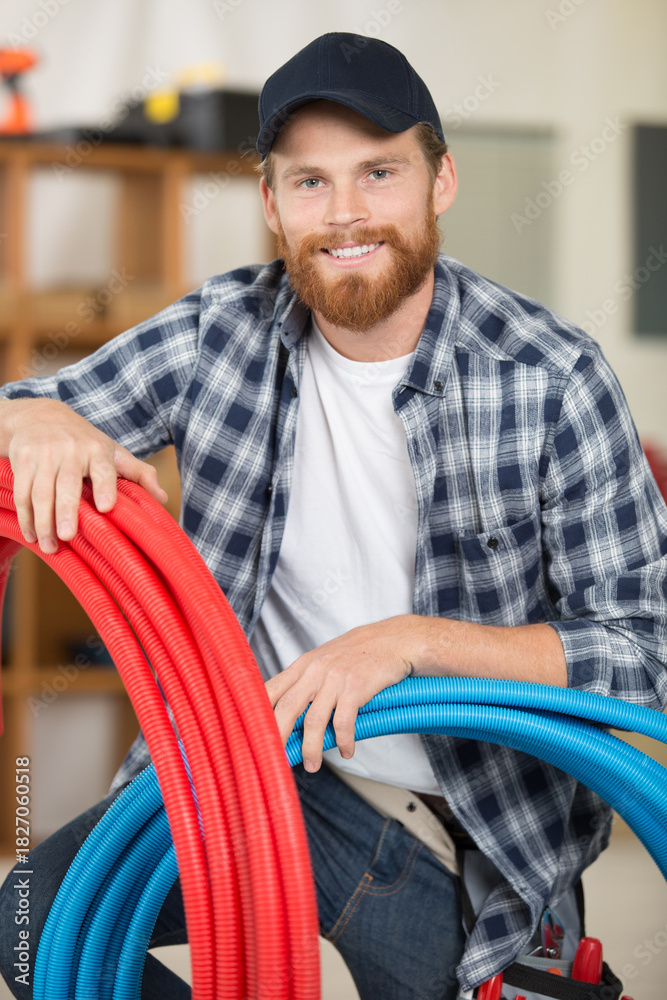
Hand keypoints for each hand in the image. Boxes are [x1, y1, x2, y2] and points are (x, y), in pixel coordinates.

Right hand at [1, 398, 167, 552]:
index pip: (103, 468)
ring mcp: (44, 453)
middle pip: (67, 484)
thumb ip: (138, 473)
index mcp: (97, 449)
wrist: (40, 415)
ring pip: (40, 491)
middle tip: (67, 536)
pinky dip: (25, 516)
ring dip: (42, 521)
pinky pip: (22, 491)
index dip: (105, 487)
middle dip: (66, 511)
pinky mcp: (22, 458)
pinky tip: (31, 534)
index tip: (106, 507)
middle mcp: (70, 449)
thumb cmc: (83, 441)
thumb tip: (163, 498)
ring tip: (49, 546)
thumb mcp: (112, 451)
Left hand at [264, 616, 418, 771]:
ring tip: (312, 765)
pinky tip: (347, 751)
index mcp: (303, 665)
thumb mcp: (325, 659)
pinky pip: (344, 721)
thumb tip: (287, 712)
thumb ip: (305, 681)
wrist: (394, 640)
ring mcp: (335, 678)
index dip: (257, 714)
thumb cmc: (359, 653)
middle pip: (287, 707)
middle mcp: (315, 670)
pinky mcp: (356, 687)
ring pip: (314, 720)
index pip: (271, 690)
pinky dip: (344, 741)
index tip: (252, 736)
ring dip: (312, 748)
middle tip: (273, 759)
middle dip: (277, 736)